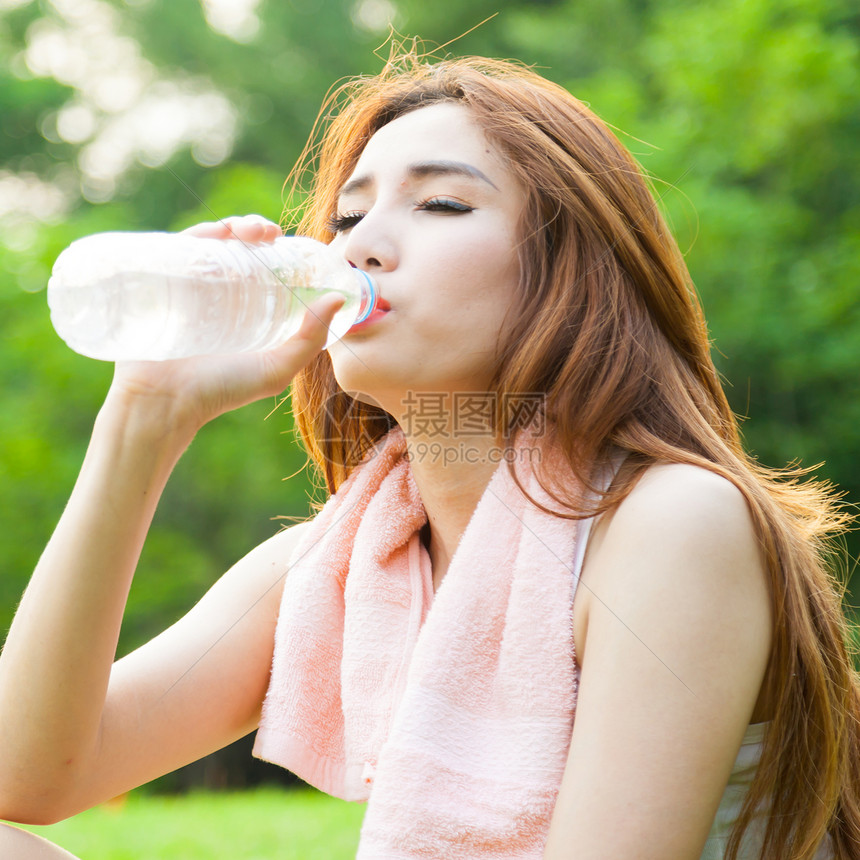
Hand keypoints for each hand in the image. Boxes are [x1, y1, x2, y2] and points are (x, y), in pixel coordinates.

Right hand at [108, 215, 343, 431]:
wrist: (164, 401)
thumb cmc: (221, 390)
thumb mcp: (275, 368)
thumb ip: (310, 340)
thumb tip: (337, 299)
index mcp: (246, 310)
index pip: (265, 269)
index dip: (281, 250)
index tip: (295, 244)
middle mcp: (218, 295)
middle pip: (238, 249)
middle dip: (256, 230)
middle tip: (270, 233)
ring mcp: (189, 287)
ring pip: (212, 243)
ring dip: (233, 225)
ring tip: (251, 231)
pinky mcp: (163, 283)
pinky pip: (180, 249)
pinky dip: (200, 232)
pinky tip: (218, 232)